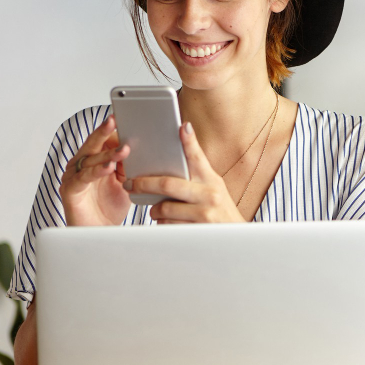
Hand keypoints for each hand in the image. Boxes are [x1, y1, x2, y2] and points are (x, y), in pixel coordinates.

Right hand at [59, 116, 131, 225]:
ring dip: (108, 154)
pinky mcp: (70, 190)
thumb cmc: (109, 208)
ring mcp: (72, 177)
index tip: (124, 120)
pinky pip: (84, 177)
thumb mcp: (124, 183)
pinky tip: (109, 168)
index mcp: (92, 160)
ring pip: (90, 160)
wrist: (99, 234)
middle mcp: (80, 165)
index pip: (102, 141)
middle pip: (93, 144)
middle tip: (115, 120)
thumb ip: (128, 167)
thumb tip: (142, 150)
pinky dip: (97, 171)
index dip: (113, 132)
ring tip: (124, 150)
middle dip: (104, 131)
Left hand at [127, 122, 244, 223]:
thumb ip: (197, 170)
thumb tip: (184, 140)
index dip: (189, 142)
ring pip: (164, 208)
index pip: (198, 157)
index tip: (182, 127)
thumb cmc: (219, 209)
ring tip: (155, 209)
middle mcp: (209, 194)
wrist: (233, 236)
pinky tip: (166, 222)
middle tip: (131, 184)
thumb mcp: (213, 186)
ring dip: (154, 210)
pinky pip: (168, 225)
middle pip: (168, 184)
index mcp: (211, 180)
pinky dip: (162, 223)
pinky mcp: (196, 231)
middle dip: (144, 184)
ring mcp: (204, 213)